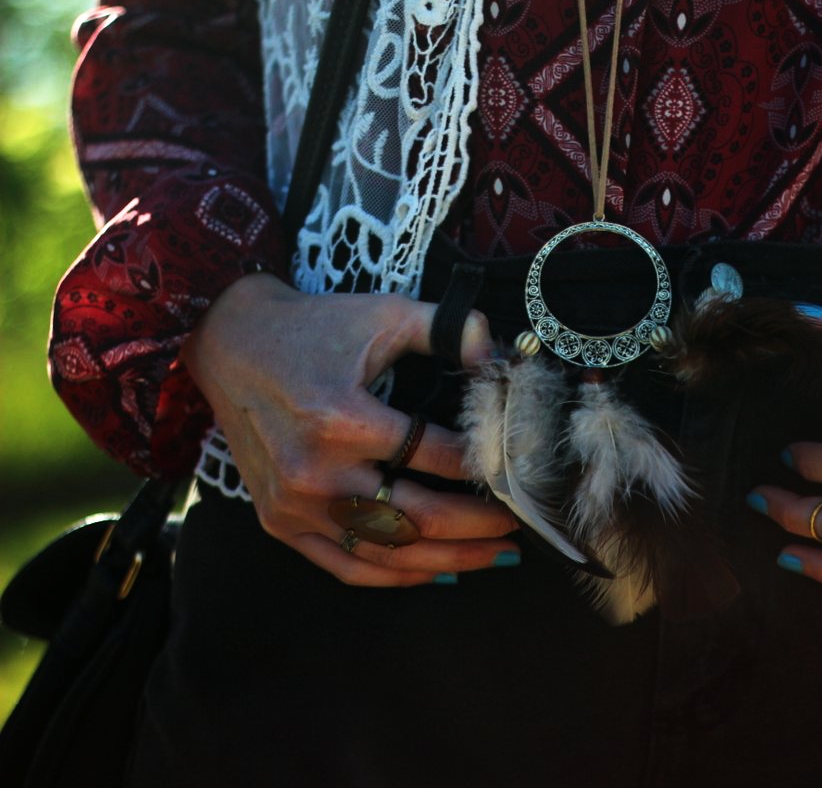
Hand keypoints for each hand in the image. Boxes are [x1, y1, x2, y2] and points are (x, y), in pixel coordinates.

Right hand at [181, 273, 518, 585]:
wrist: (231, 342)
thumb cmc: (315, 327)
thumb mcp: (384, 313)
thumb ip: (448, 328)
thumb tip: (501, 357)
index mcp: (344, 419)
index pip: (439, 457)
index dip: (488, 468)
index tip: (522, 474)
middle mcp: (316, 471)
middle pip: (417, 518)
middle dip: (478, 527)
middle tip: (519, 527)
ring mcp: (295, 504)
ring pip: (387, 552)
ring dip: (449, 560)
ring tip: (495, 557)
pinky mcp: (279, 521)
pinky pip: (346, 566)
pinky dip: (396, 576)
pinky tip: (437, 571)